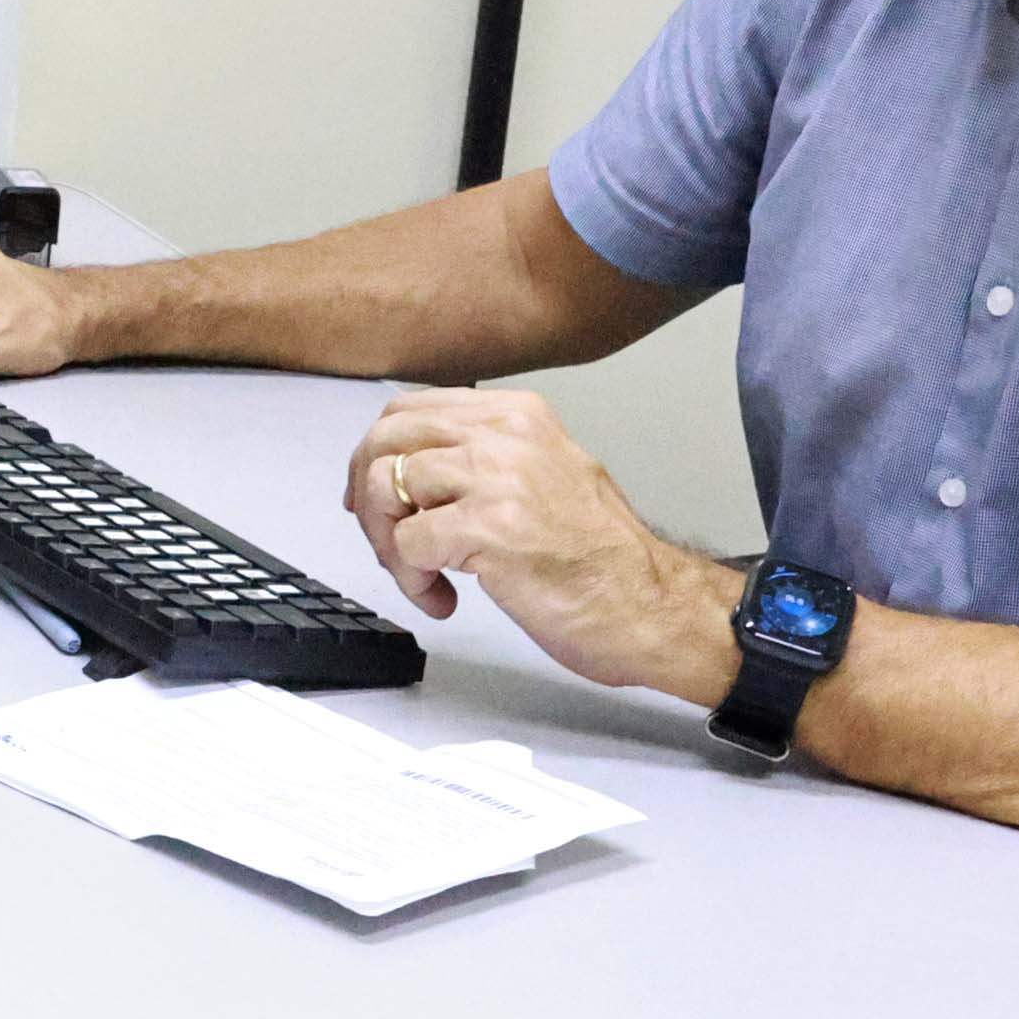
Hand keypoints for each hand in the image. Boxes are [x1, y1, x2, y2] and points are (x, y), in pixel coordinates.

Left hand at [345, 388, 741, 699]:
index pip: (409, 411)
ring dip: (388, 544)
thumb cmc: (602, 559)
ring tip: (424, 577)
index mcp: (520, 415)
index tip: (375, 497)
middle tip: (388, 542)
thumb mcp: (547, 475)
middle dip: (367, 498)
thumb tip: (413, 465)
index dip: (376, 457)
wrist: (651, 607)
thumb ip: (486, 457)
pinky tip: (444, 598)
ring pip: (384, 487)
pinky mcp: (491, 529)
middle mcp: (508, 434)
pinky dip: (412, 579)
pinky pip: (407, 543)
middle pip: (385, 441)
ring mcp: (499, 478)